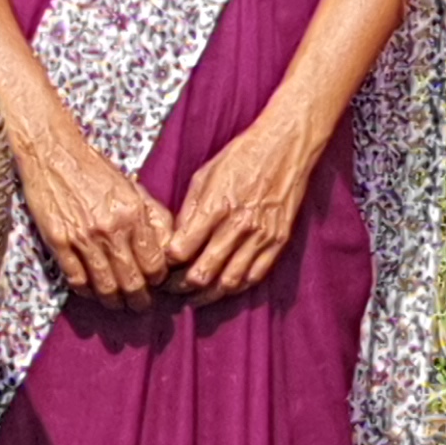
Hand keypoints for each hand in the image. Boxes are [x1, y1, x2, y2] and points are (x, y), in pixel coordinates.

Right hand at [12, 111, 170, 307]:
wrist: (54, 154)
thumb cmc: (96, 171)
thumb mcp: (134, 189)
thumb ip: (154, 218)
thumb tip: (170, 248)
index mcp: (134, 215)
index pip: (155, 264)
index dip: (159, 281)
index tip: (156, 285)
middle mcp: (111, 229)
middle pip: (132, 282)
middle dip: (140, 301)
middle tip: (140, 306)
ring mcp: (83, 237)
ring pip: (105, 287)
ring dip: (114, 302)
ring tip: (118, 305)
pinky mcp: (59, 241)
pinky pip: (76, 279)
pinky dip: (86, 291)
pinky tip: (91, 291)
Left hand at [164, 114, 322, 303]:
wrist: (285, 148)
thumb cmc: (241, 157)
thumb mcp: (204, 176)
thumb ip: (189, 212)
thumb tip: (176, 242)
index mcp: (215, 206)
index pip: (181, 251)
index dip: (166, 266)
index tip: (160, 268)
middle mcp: (238, 225)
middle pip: (202, 274)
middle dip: (180, 288)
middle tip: (170, 290)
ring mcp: (260, 236)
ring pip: (228, 283)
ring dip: (206, 296)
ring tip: (192, 296)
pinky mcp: (278, 241)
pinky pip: (254, 276)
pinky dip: (235, 288)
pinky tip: (221, 288)